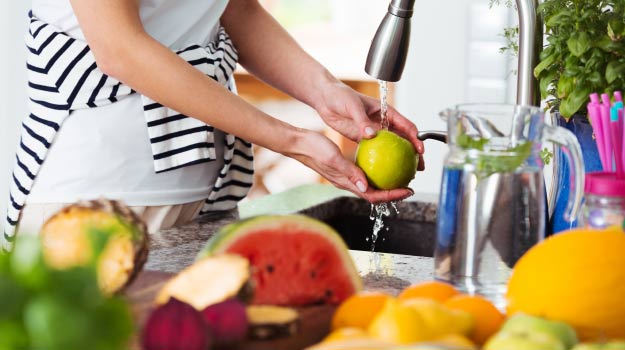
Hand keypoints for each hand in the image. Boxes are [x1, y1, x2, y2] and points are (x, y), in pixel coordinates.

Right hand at [288, 130, 414, 202]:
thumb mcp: (333, 158)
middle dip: (393, 192)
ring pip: (371, 184)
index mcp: (346, 183)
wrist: (299, 143)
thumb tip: (365, 187)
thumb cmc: (314, 149)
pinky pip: (365, 172)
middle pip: (375, 193)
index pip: (373, 196)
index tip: (407, 191)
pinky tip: (385, 160)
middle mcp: (348, 182)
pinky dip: (378, 169)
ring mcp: (347, 176)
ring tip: (401, 175)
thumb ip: (349, 172)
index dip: (392, 196)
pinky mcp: (345, 168)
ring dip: (387, 182)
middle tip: (410, 185)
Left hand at [314, 81, 424, 170]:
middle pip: (403, 140)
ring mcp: (373, 131)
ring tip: (406, 175)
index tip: (420, 151)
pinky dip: (381, 160)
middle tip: (418, 168)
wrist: (326, 98)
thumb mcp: (353, 107)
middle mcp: (383, 122)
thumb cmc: (341, 96)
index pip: (407, 126)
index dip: (416, 138)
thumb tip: (371, 135)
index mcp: (386, 111)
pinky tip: (382, 173)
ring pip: (391, 147)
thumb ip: (362, 121)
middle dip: (413, 154)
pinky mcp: (362, 138)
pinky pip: (375, 151)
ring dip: (399, 160)